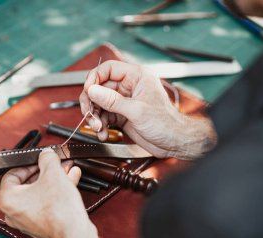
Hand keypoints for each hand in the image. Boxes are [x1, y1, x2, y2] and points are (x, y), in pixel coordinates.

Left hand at [0, 149, 101, 237]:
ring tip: (67, 169)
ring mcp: (28, 219)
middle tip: (55, 162)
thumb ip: (47, 159)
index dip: (29, 163)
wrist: (74, 233)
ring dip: (54, 179)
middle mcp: (14, 212)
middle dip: (46, 170)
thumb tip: (46, 154)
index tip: (40, 159)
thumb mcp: (53, 173)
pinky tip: (71, 179)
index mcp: (8, 199)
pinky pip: (47, 202)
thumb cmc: (59, 210)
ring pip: (40, 192)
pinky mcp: (42, 224)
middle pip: (28, 183)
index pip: (12, 174)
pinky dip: (57, 191)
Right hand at [79, 60, 215, 158]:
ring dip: (95, 116)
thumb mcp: (137, 111)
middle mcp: (129, 87)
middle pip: (100, 87)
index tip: (88, 91)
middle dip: (92, 102)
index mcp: (137, 77)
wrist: (174, 143)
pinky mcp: (122, 115)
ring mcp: (124, 101)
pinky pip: (104, 116)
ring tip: (98, 128)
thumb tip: (93, 90)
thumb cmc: (165, 123)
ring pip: (100, 103)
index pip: (108, 69)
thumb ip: (112, 101)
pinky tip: (103, 133)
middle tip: (89, 114)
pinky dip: (101, 125)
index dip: (94, 79)